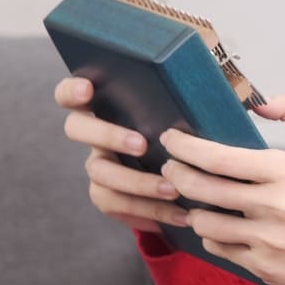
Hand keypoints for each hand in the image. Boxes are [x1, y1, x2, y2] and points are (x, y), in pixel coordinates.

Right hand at [53, 77, 189, 233]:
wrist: (192, 174)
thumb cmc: (188, 128)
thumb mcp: (190, 106)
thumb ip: (190, 88)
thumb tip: (212, 68)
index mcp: (107, 105)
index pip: (71, 92)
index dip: (72, 90)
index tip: (88, 89)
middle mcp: (95, 134)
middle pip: (76, 129)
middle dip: (107, 134)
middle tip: (141, 145)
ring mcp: (99, 166)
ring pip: (100, 174)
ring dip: (136, 183)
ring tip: (172, 189)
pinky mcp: (108, 197)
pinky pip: (119, 205)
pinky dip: (151, 211)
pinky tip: (180, 215)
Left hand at [159, 91, 284, 284]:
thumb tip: (262, 101)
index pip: (219, 157)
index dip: (185, 147)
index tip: (170, 139)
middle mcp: (275, 206)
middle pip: (202, 188)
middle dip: (176, 174)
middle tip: (169, 167)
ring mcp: (267, 240)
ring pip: (204, 222)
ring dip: (192, 209)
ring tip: (194, 200)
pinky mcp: (264, 268)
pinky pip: (219, 249)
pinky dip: (211, 237)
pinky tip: (216, 228)